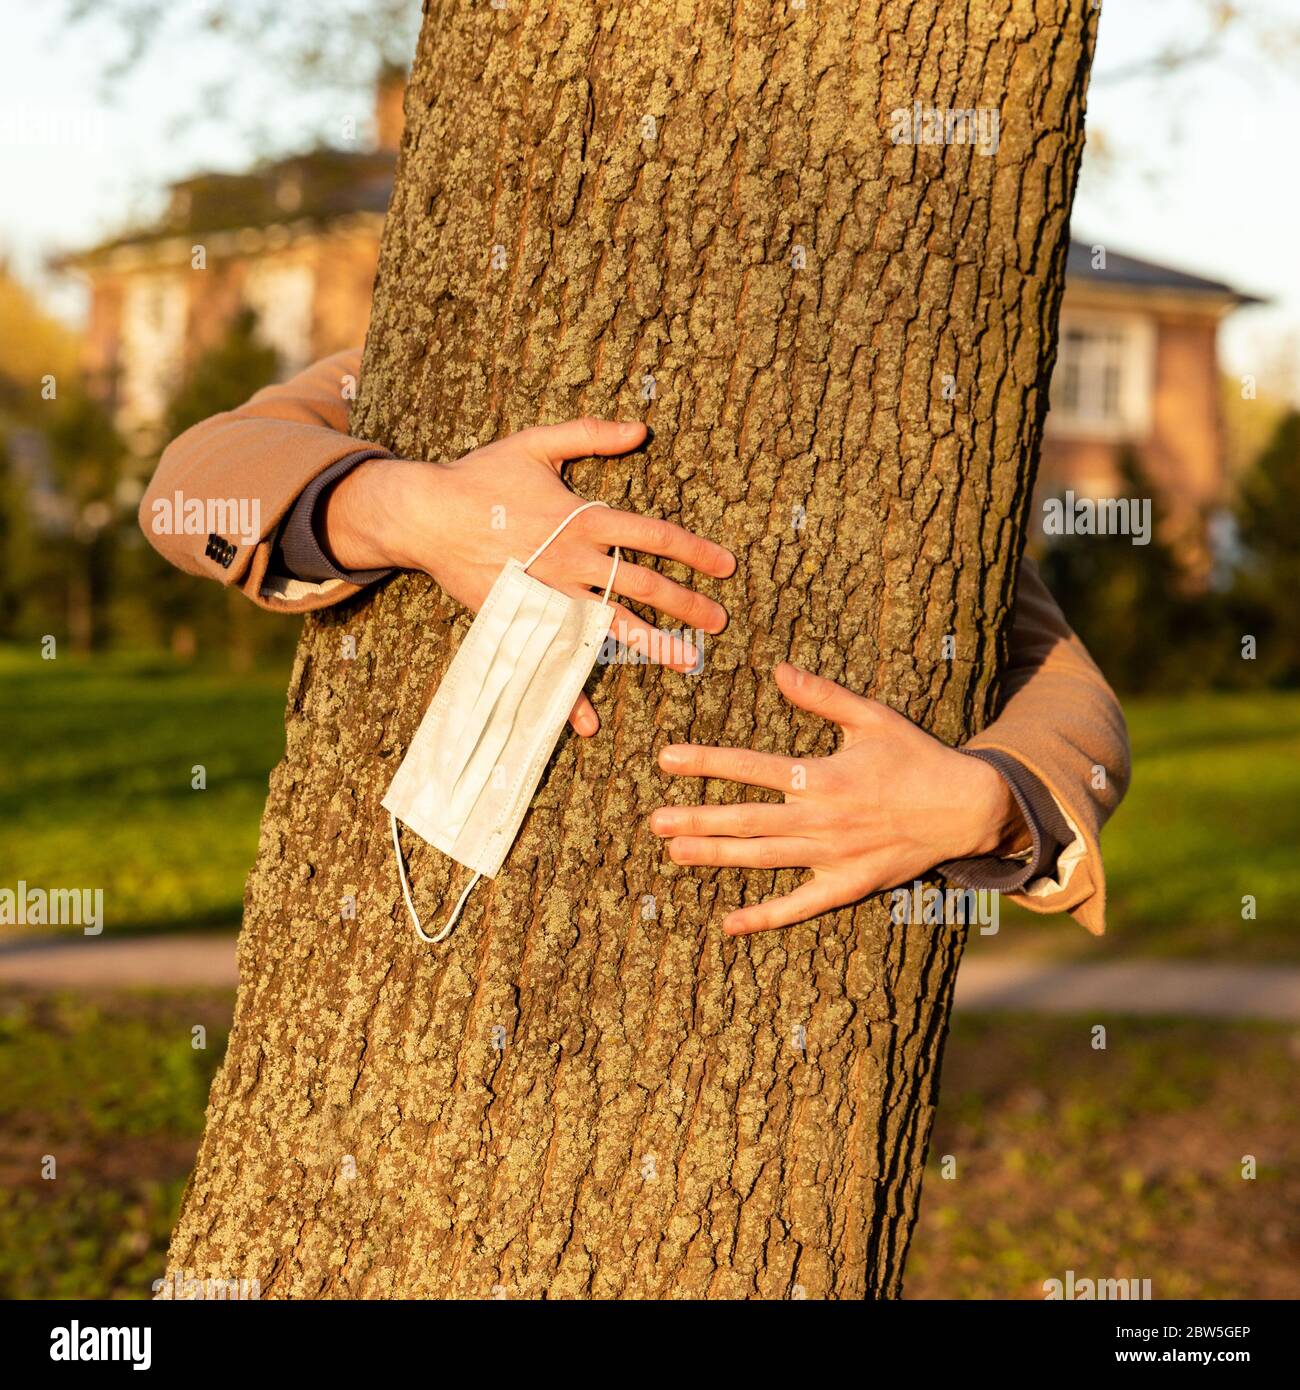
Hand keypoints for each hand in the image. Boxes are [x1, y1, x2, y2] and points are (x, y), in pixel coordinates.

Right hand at [322, 419, 735, 734]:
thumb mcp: (536, 444)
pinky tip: (589, 722)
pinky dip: (567, 693)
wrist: (425, 515)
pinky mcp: (522, 618)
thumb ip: (589, 434)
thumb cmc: (480, 476)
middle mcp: (572, 561)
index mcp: (582, 518)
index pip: (652, 536)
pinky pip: (551, 658)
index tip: (725, 566)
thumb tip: (640, 427)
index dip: (693, 551)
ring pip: (608, 625)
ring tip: (686, 662)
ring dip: (650, 646)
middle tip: (720, 621)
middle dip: (686, 604)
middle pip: (641, 586)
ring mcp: (548, 595)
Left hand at [650, 662, 1028, 934]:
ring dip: (716, 856)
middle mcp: (821, 819)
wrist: (967, 807)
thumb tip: (779, 669)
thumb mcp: (872, 717)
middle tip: (654, 821)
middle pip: (746, 819)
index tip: (666, 758)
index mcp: (823, 776)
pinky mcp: (848, 885)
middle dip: (697, 818)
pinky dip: (765, 918)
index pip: (751, 767)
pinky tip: (729, 924)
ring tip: (675, 854)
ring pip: (762, 859)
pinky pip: (800, 906)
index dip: (706, 762)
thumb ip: (822, 695)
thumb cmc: (916, 757)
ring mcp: (833, 856)